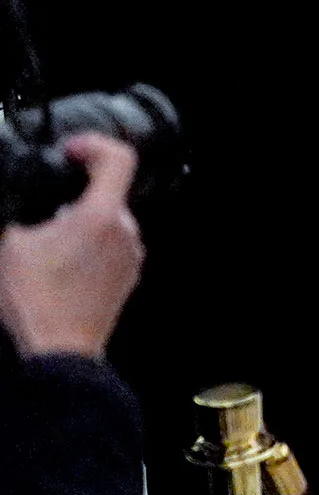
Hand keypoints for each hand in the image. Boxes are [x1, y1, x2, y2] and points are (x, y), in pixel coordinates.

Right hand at [0, 136, 144, 359]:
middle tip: (41, 208)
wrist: (59, 350)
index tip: (71, 150)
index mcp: (101, 215)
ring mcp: (130, 255)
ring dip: (79, 222)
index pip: (118, 158)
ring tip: (45, 244)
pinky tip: (59, 264)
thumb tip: (20, 204)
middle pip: (107, 193)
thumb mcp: (10, 244)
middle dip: (73, 193)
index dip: (93, 145)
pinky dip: (87, 244)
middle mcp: (125, 231)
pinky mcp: (127, 275)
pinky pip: (109, 246)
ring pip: (107, 221)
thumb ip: (17, 212)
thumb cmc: (37, 301)